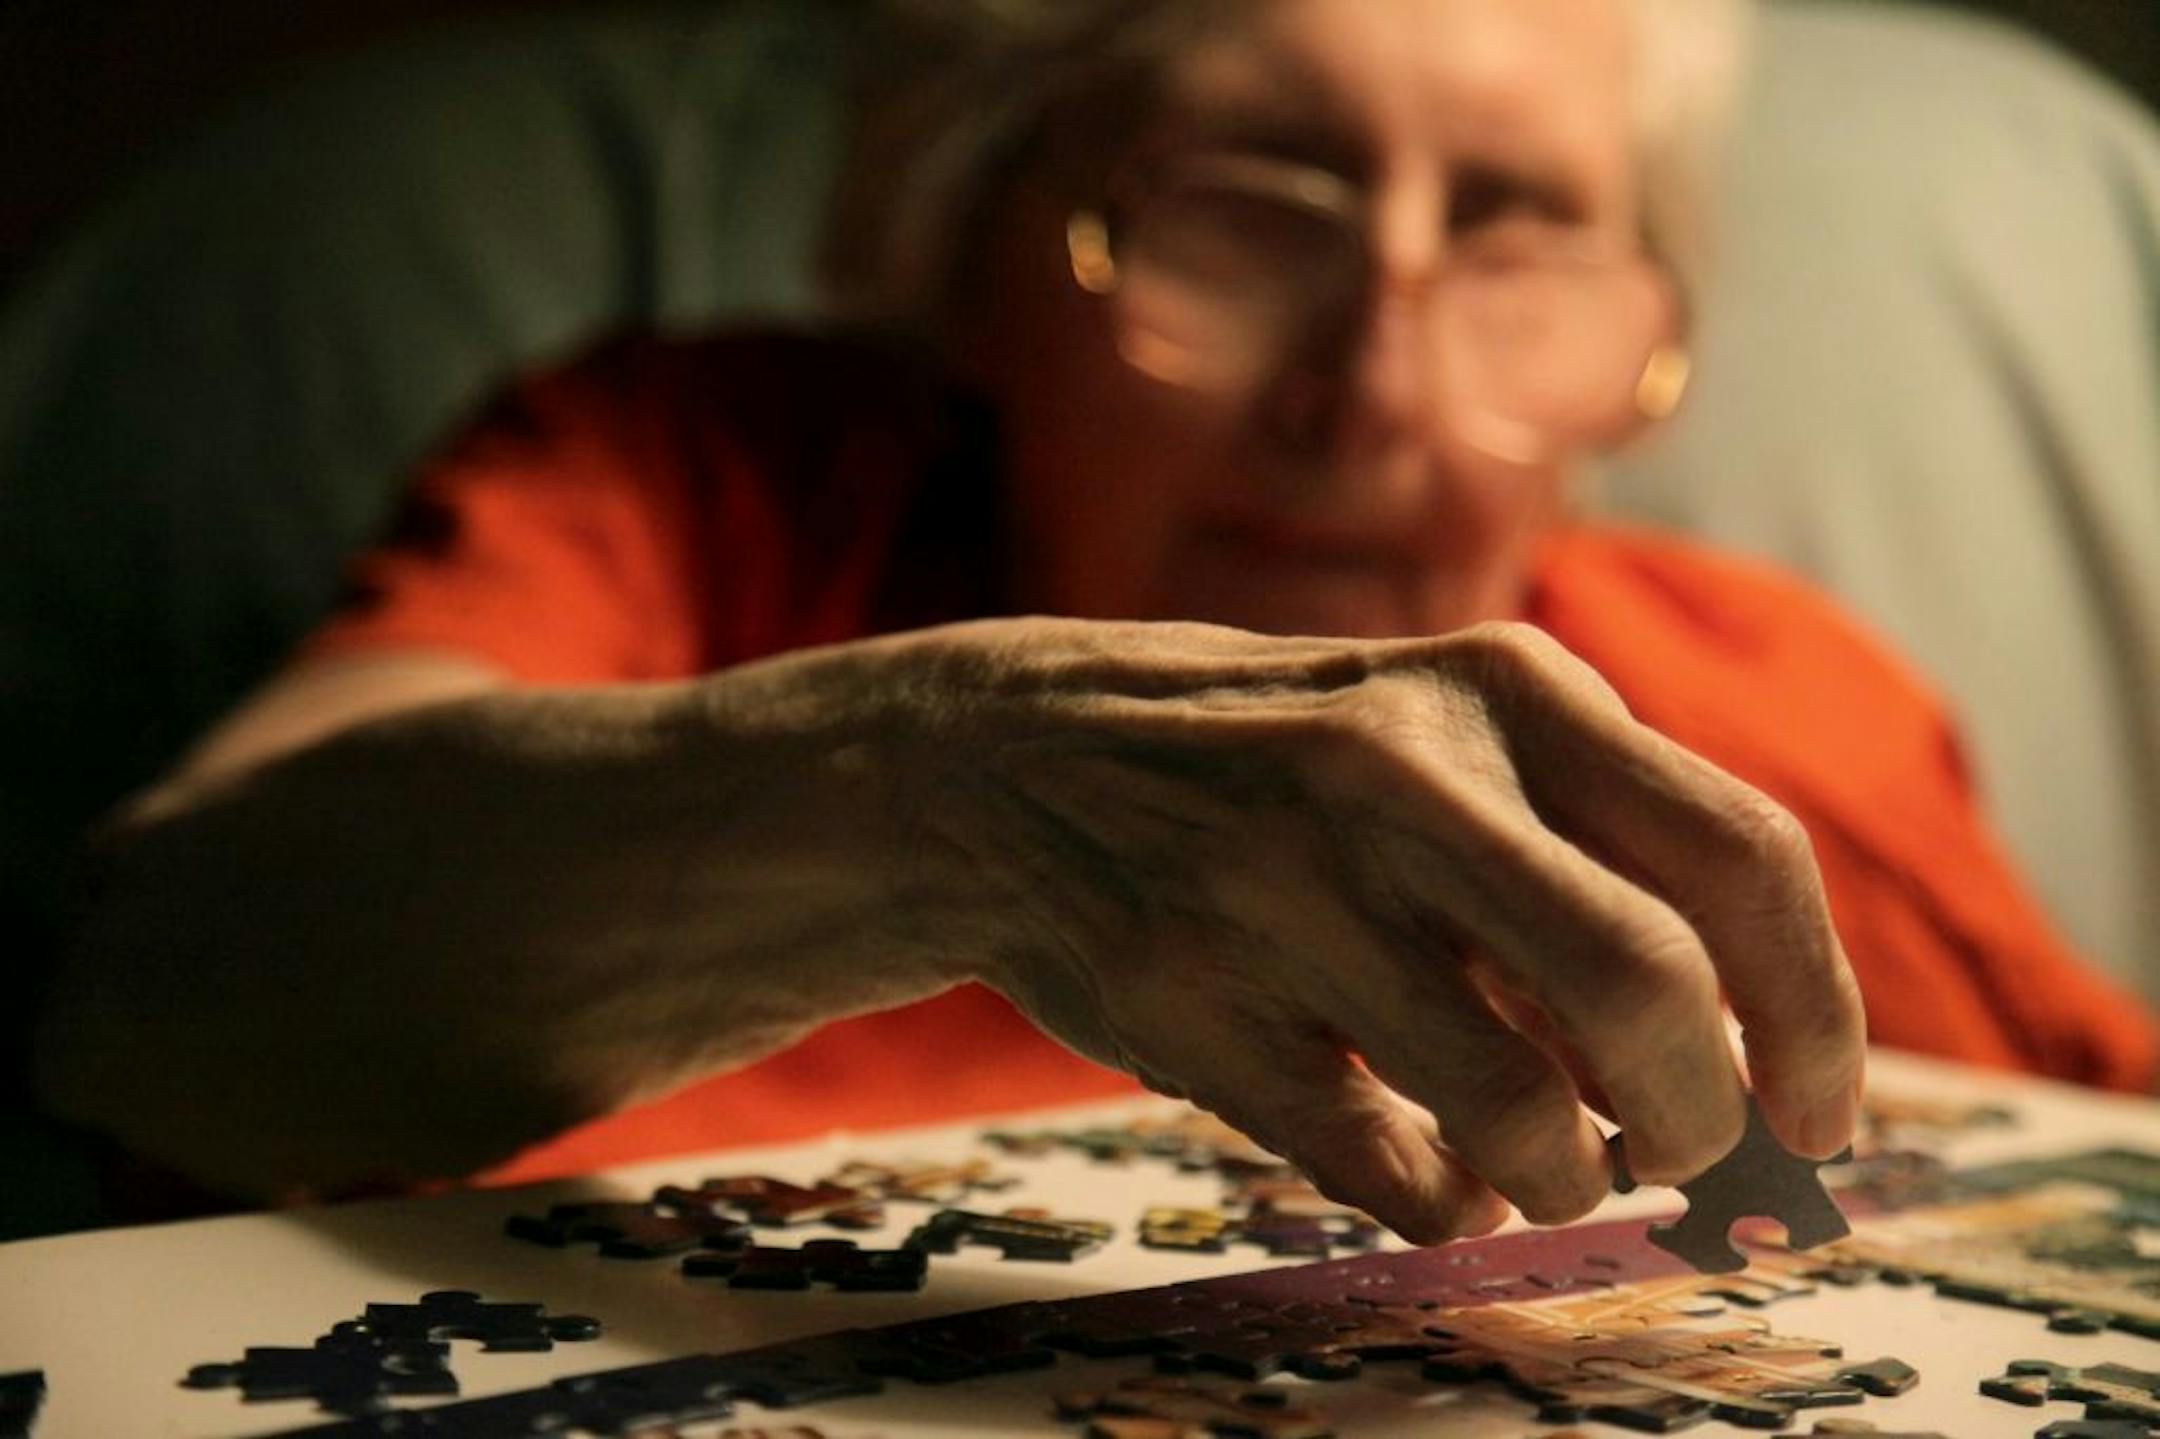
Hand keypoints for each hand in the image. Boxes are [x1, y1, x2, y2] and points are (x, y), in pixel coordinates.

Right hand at [895, 616, 1865, 1242]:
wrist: (1020, 760)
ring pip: (1516, 1107)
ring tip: (1542, 1166)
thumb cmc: (1283, 762)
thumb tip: (1755, 1062)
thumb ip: (1595, 850)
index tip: (1819, 1113)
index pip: (1740, 855)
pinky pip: (1383, 1165)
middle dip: (1701, 1118)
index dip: (1817, 1016)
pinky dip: (1443, 1201)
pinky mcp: (1190, 1000)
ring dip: (1563, 1176)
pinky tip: (1435, 1175)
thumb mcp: (1445, 731)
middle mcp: (1398, 774)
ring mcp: (1281, 888)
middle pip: (1646, 987)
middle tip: (1685, 1158)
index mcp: (1502, 688)